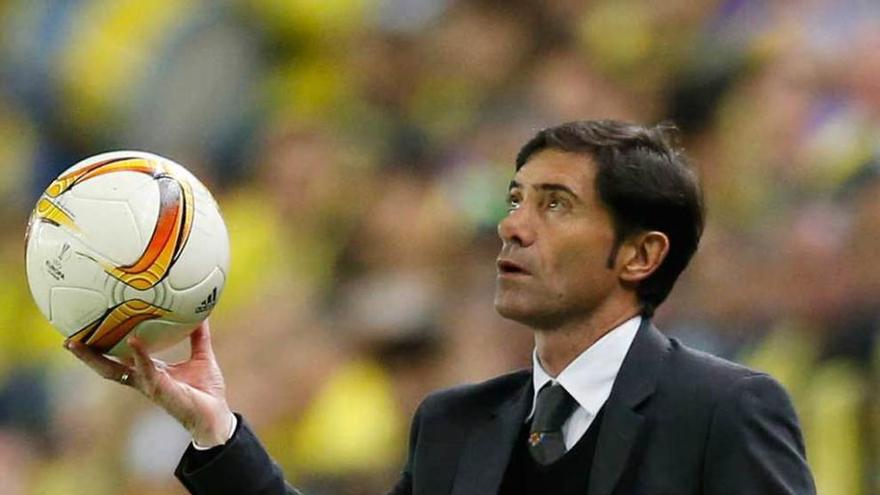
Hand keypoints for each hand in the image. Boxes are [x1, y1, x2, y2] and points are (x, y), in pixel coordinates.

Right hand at [66, 320, 234, 447]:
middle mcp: (143, 378)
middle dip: (86, 355)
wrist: (216, 415)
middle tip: (67, 339)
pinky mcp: (160, 389)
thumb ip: (198, 337)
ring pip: (115, 371)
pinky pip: (146, 369)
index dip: (103, 346)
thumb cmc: (206, 390)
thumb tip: (201, 312)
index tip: (87, 329)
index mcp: (149, 370)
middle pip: (106, 366)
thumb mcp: (201, 357)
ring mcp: (148, 384)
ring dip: (95, 358)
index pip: (119, 357)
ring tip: (79, 343)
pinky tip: (133, 340)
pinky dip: (139, 355)